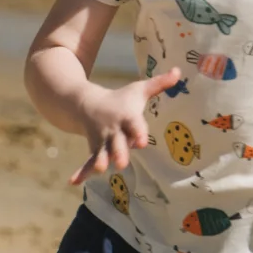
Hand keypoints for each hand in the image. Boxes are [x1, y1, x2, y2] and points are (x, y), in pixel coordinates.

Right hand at [69, 68, 181, 185]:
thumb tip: (178, 70)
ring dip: (100, 160)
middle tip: (121, 162)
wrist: (87, 103)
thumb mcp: (138, 90)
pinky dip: (80, 171)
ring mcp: (102, 141)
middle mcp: (113, 130)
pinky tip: (73, 182)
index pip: (134, 124)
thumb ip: (159, 84)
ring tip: (100, 169)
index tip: (141, 141)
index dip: (138, 132)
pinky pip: (87, 161)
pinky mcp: (94, 149)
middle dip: (119, 152)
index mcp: (126, 116)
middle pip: (117, 142)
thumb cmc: (120, 99)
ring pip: (101, 152)